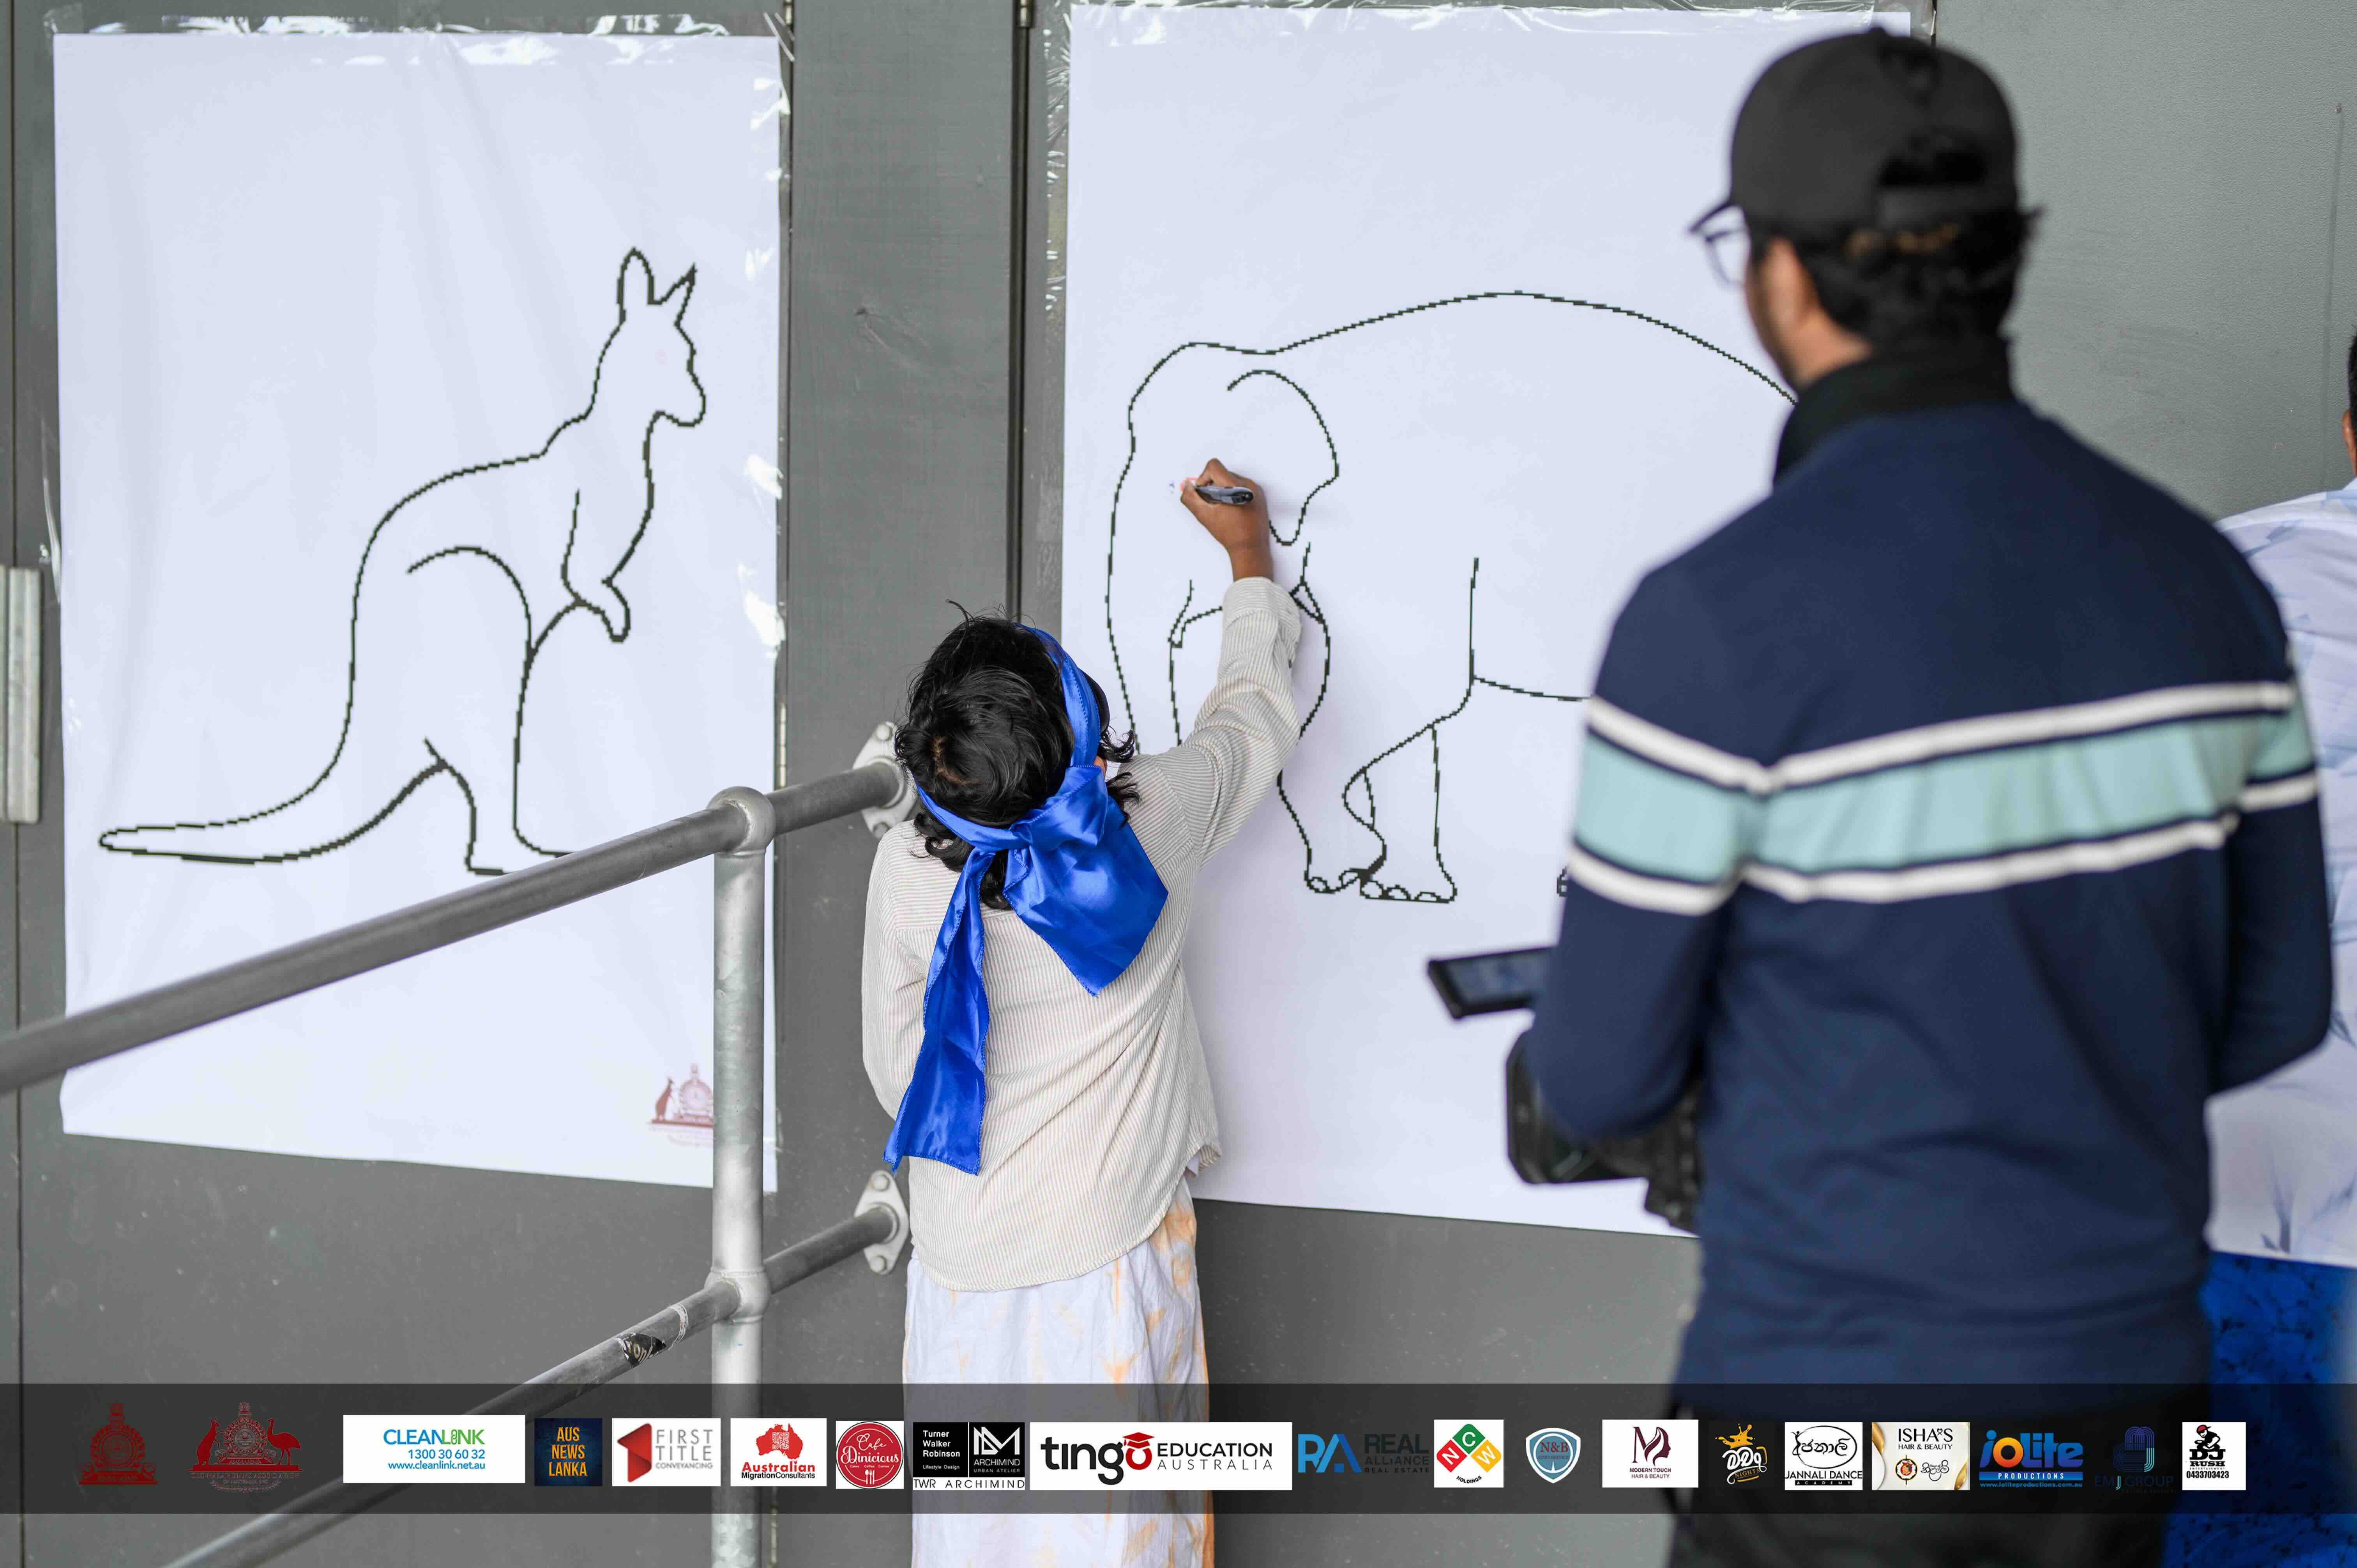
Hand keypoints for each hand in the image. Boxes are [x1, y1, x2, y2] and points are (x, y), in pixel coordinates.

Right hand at [1176, 458, 1276, 582]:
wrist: (1251, 548)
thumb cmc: (1229, 534)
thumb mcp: (1204, 516)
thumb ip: (1190, 498)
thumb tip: (1187, 485)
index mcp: (1235, 487)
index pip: (1214, 466)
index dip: (1203, 477)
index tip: (1204, 492)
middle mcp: (1248, 484)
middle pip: (1222, 473)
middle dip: (1213, 485)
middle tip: (1212, 503)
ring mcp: (1255, 489)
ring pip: (1232, 479)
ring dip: (1223, 489)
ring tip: (1222, 508)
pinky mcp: (1259, 494)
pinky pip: (1242, 486)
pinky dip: (1233, 493)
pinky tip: (1232, 509)